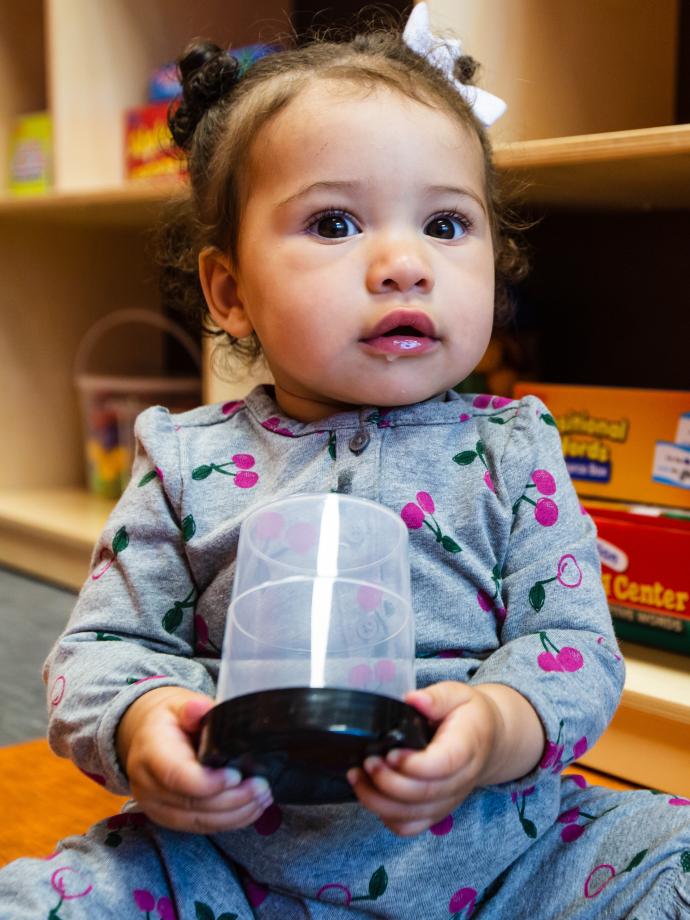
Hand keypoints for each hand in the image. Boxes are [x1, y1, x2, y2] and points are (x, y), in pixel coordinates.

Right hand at [116, 686, 272, 832]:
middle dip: (231, 799)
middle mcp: (148, 785)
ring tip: (262, 798)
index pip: (176, 776)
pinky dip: (229, 821)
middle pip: (191, 803)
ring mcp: (156, 806)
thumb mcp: (178, 705)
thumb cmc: (170, 720)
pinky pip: (200, 827)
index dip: (208, 782)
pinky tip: (250, 809)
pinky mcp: (169, 818)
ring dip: (235, 814)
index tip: (236, 776)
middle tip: (261, 787)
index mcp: (150, 752)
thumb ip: (191, 708)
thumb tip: (200, 708)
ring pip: (198, 821)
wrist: (149, 736)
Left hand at [347, 681, 542, 836]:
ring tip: (358, 777)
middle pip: (424, 795)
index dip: (414, 765)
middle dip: (388, 782)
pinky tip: (371, 794)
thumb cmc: (468, 715)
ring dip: (379, 801)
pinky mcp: (436, 812)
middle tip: (367, 762)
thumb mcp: (458, 694)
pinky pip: (409, 827)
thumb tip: (413, 699)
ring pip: (412, 816)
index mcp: (467, 748)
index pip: (443, 766)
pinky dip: (386, 817)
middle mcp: (459, 781)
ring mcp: (447, 801)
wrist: (488, 740)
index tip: (390, 753)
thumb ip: (436, 697)